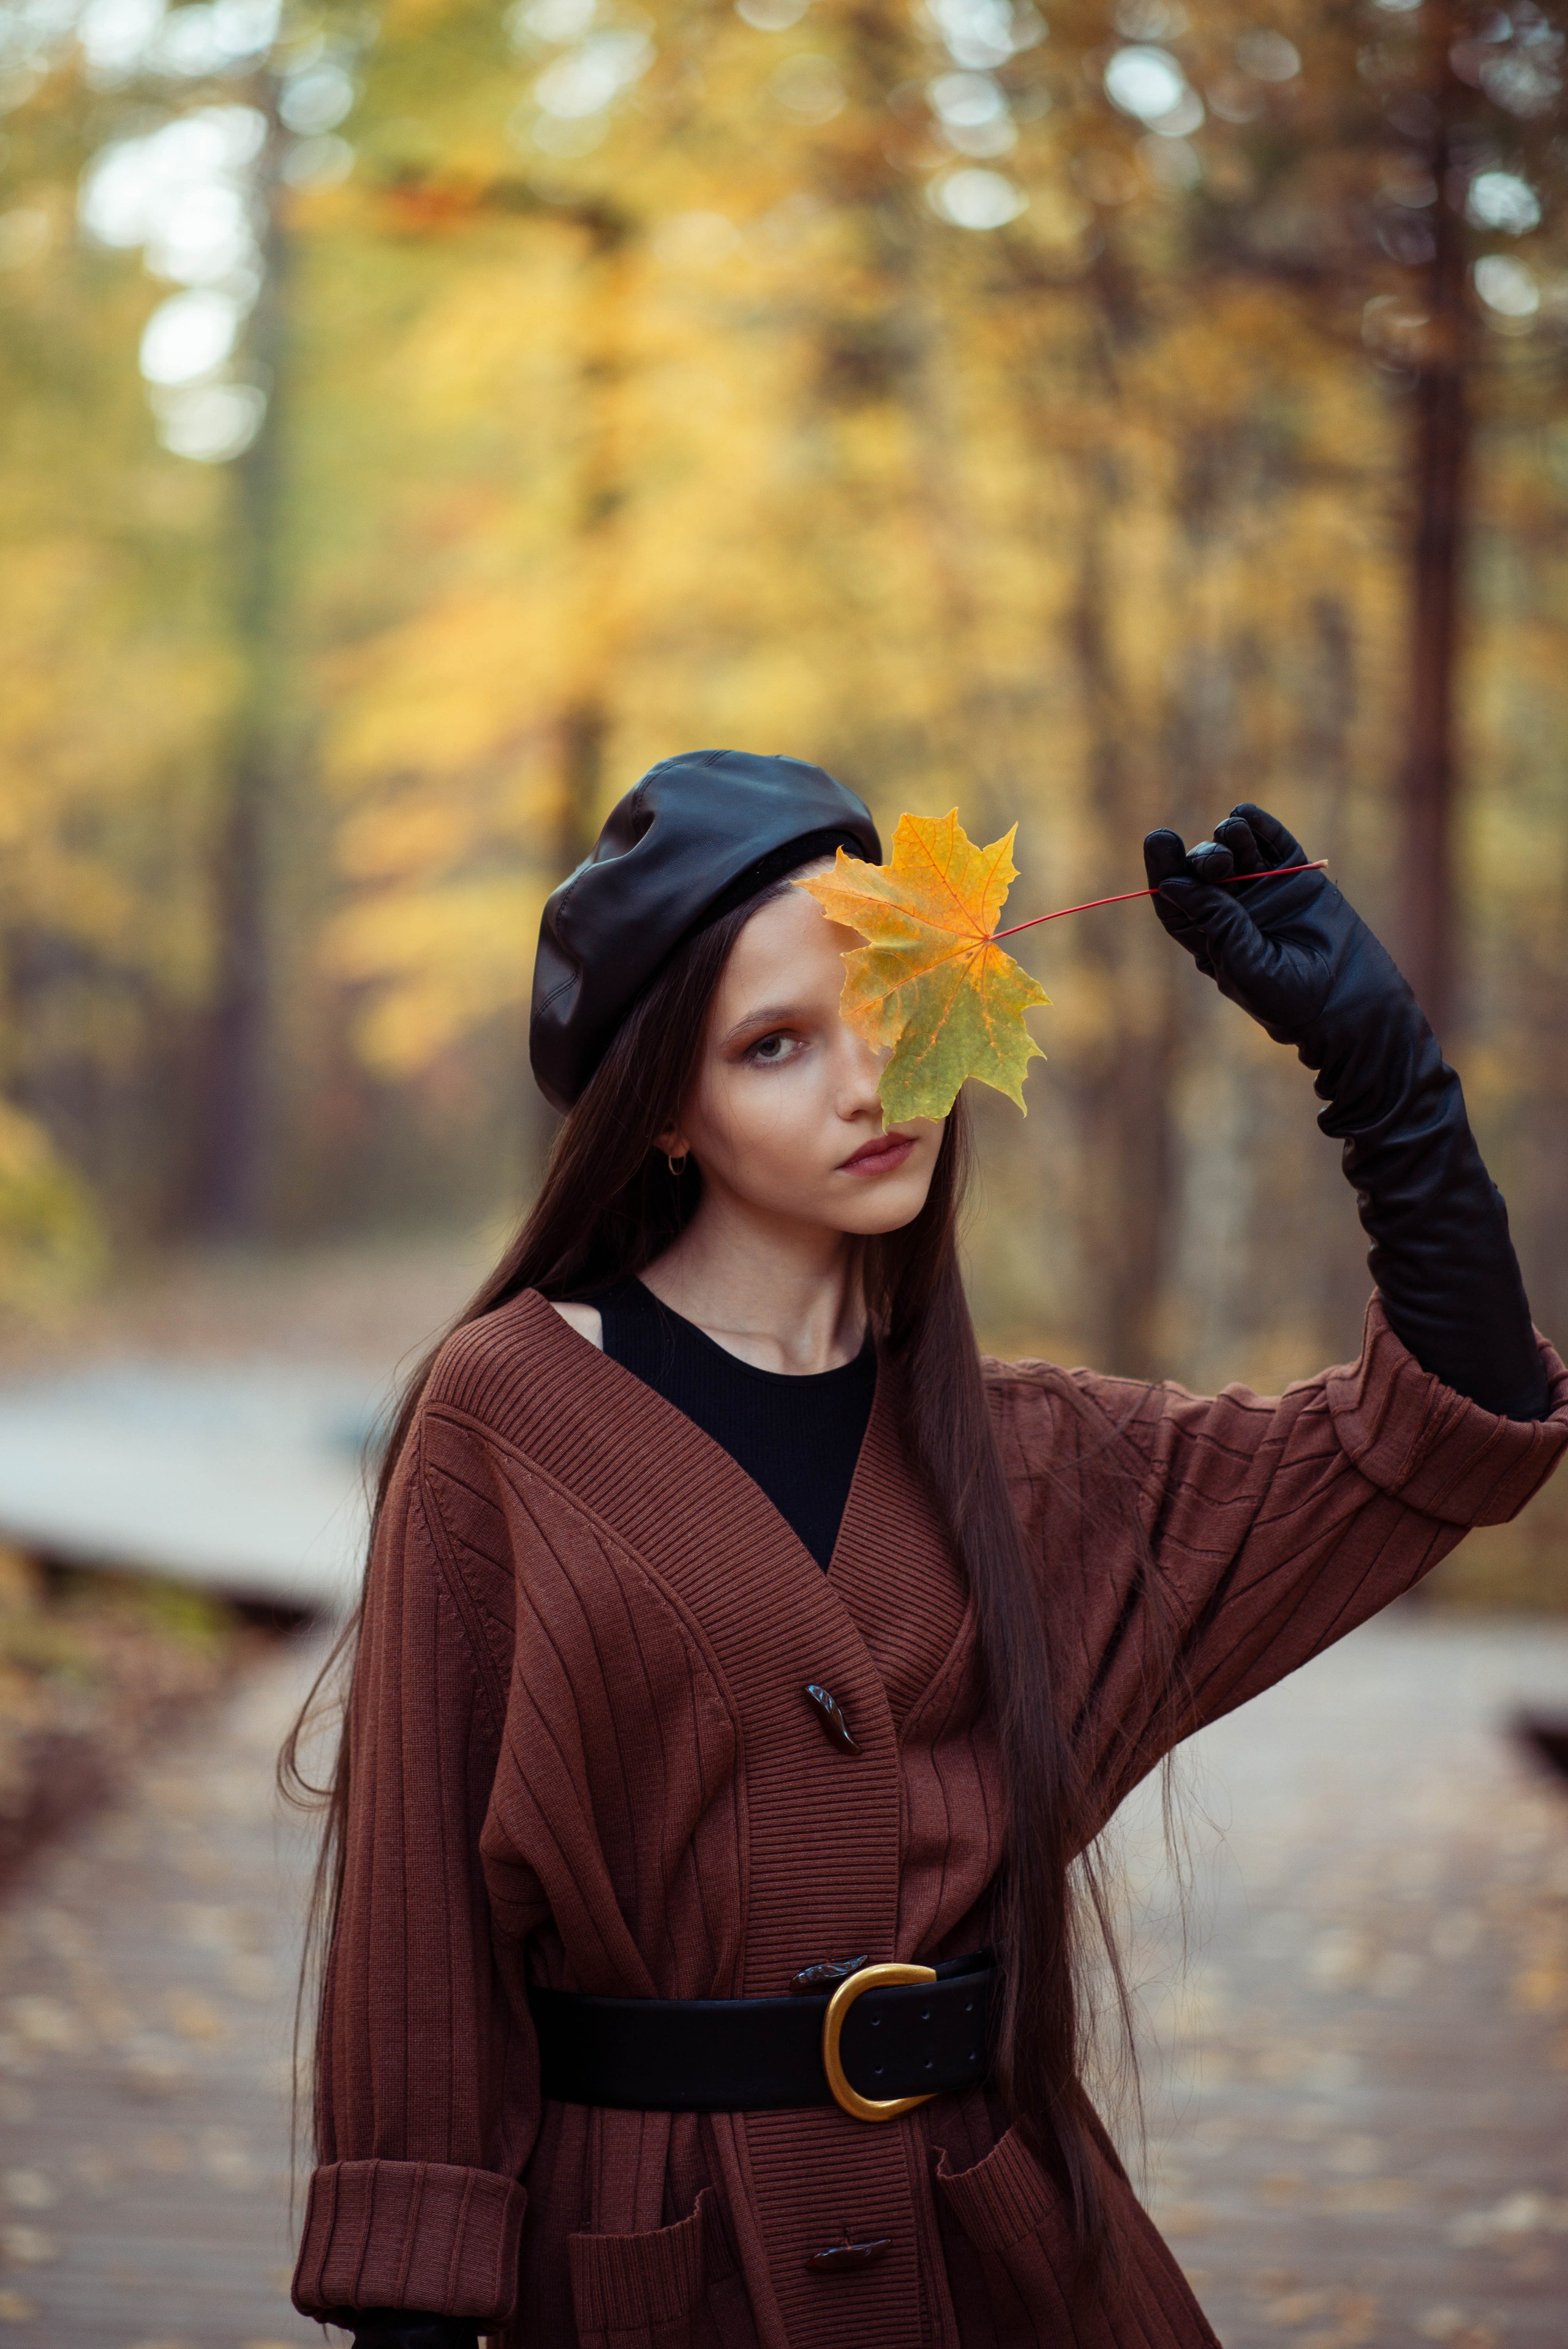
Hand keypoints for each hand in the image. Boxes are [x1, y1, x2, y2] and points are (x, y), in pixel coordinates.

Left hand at [1141, 803, 1417, 1081]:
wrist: (1347, 1000)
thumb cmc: (1287, 997)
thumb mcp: (1245, 964)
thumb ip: (1216, 923)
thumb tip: (1171, 884)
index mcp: (1207, 935)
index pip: (1175, 897)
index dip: (1163, 868)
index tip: (1159, 839)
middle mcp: (1231, 908)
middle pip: (1203, 869)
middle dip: (1205, 857)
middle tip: (1218, 862)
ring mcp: (1264, 888)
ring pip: (1237, 849)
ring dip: (1229, 835)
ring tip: (1233, 833)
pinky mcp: (1297, 875)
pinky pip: (1274, 843)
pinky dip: (1260, 825)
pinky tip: (1246, 814)